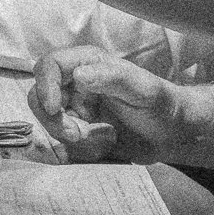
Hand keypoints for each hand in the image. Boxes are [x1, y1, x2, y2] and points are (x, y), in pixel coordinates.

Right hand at [28, 49, 188, 163]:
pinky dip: (84, 151)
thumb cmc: (161, 103)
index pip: (48, 66)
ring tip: (108, 137)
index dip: (44, 86)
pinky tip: (107, 145)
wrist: (173, 135)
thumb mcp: (142, 89)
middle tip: (80, 134)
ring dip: (78, 139)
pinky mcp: (79, 133)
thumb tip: (78, 75)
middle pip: (40, 99)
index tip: (54, 109)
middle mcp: (74, 85)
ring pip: (52, 126)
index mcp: (86, 63)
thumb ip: (112, 78)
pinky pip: (65, 146)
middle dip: (58, 121)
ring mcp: (75, 110)